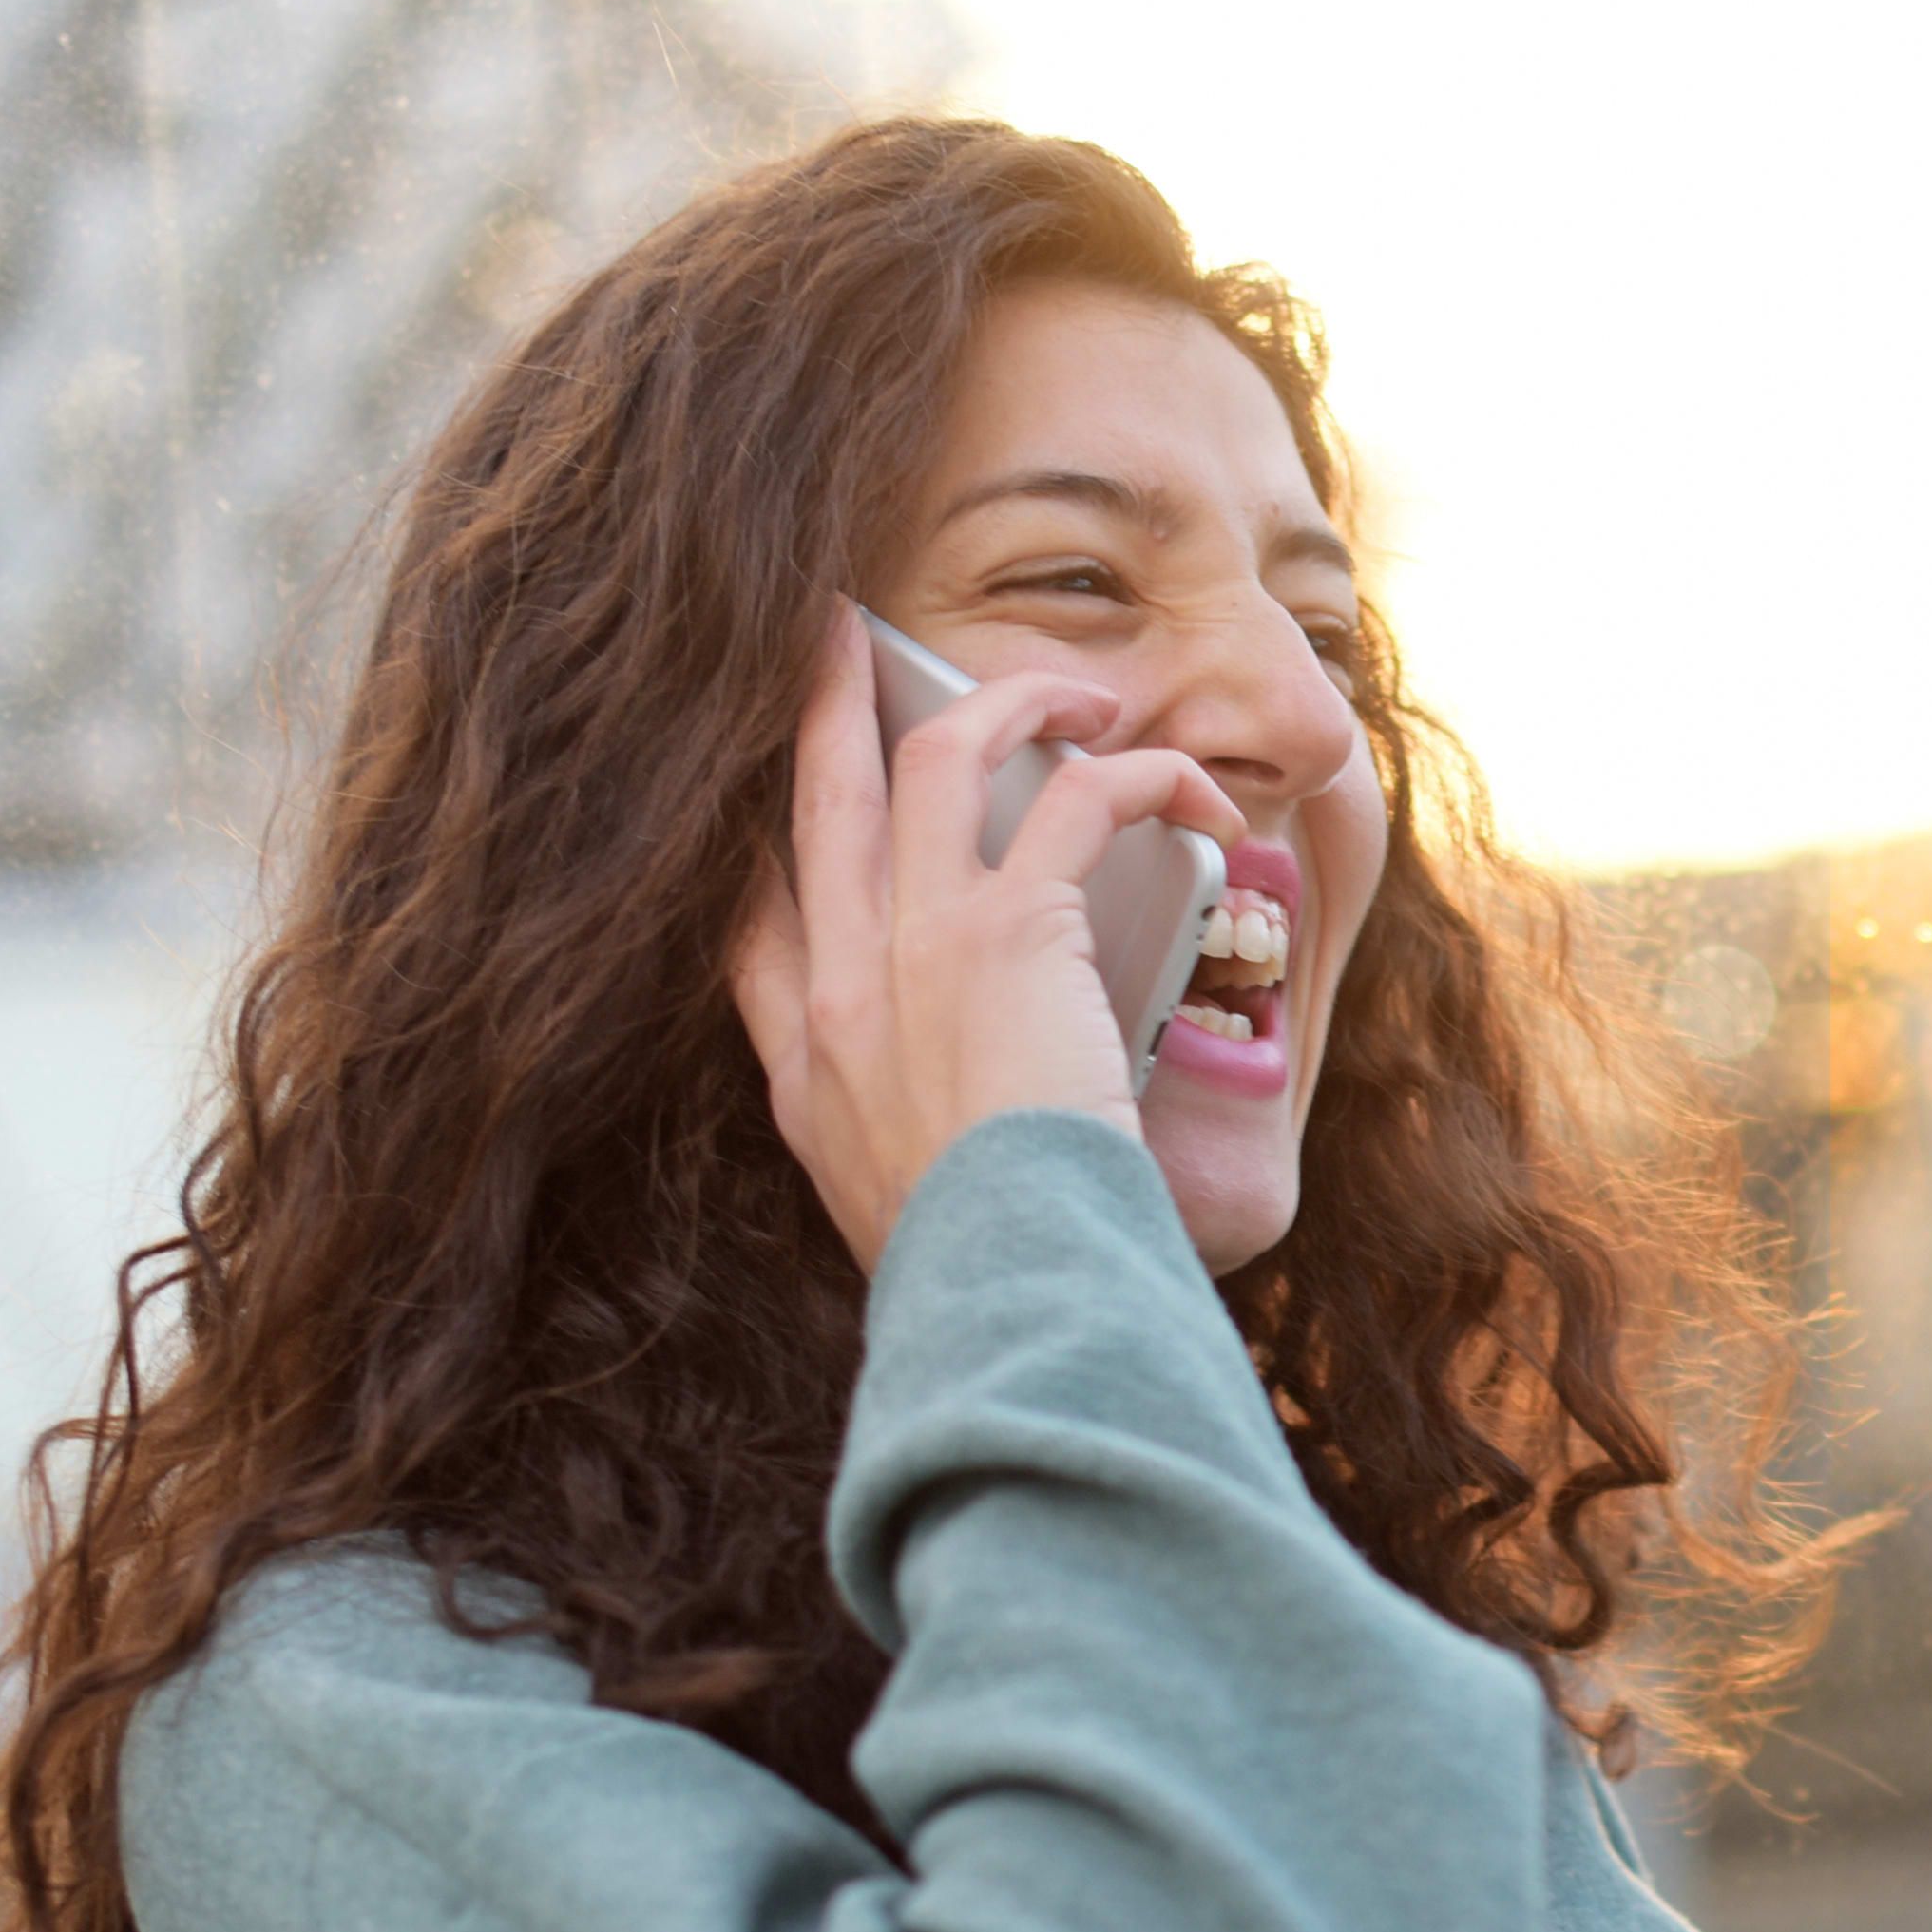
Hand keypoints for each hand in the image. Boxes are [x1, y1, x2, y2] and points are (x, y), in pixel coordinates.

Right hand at [735, 609, 1243, 1272]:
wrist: (1009, 1299)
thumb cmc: (984, 1279)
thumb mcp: (890, 1215)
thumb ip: (898, 1145)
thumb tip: (957, 1122)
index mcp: (802, 1070)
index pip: (749, 923)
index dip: (754, 841)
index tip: (771, 795)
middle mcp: (838, 995)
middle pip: (814, 800)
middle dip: (822, 699)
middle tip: (836, 632)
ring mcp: (913, 952)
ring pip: (940, 758)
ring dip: (1013, 703)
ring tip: (1079, 698)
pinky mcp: (1010, 933)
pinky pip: (1077, 801)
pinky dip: (1138, 776)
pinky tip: (1182, 786)